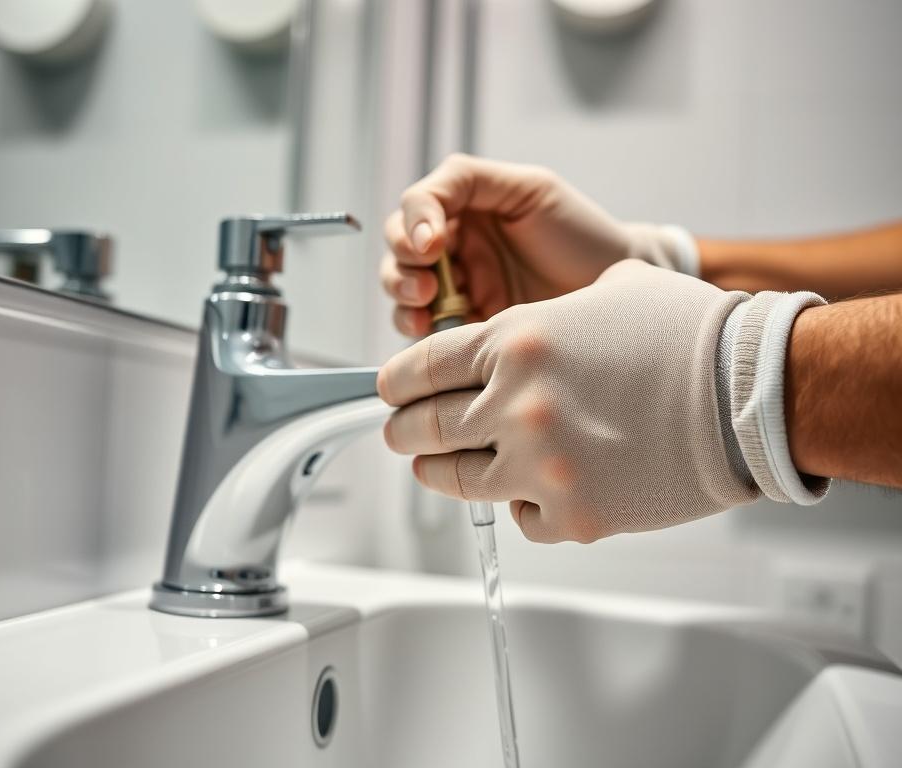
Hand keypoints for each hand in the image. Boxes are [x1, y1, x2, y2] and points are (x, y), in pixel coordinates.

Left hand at [378, 260, 757, 542]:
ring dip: (439, 471)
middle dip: (404, 430)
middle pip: (423, 427)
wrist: (750, 398)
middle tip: (400, 432)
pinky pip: (519, 518)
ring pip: (455, 479)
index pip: (420, 366)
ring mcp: (538, 465)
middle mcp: (515, 404)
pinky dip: (521, 505)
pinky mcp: (571, 515)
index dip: (396, 382)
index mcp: (516, 343)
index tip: (388, 392)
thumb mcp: (606, 294)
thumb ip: (546, 316)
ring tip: (435, 466)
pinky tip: (534, 489)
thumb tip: (518, 335)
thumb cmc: (688, 339)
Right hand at [380, 153, 693, 336]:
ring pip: (401, 287)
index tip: (432, 245)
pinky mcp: (464, 327)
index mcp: (466, 206)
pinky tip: (432, 331)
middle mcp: (454, 245)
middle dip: (403, 265)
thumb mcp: (532, 188)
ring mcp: (456, 286)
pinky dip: (417, 329)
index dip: (414, 223)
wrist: (617, 291)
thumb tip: (423, 210)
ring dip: (403, 297)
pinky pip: (423, 328)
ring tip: (428, 307)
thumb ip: (471, 180)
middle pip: (398, 247)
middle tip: (429, 284)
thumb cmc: (582, 235)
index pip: (416, 204)